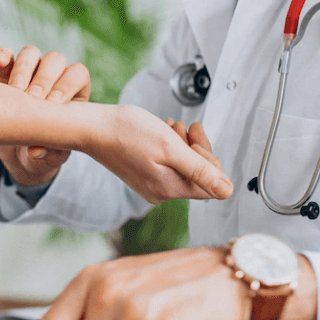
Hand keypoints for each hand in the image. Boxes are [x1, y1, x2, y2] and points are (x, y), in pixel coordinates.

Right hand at [0, 46, 90, 186]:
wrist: (17, 153)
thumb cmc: (42, 153)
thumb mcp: (49, 158)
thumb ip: (48, 154)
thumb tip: (35, 151)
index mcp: (74, 92)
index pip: (77, 74)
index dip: (67, 86)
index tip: (53, 106)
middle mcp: (53, 77)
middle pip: (54, 61)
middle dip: (44, 79)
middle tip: (33, 99)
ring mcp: (29, 72)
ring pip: (31, 53)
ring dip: (24, 68)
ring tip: (15, 90)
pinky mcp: (5, 74)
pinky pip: (5, 57)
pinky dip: (2, 56)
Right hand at [86, 105, 232, 202]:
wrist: (93, 128)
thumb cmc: (127, 133)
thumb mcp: (171, 148)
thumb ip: (201, 171)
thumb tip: (227, 191)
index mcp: (169, 189)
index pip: (210, 183)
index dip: (208, 156)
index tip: (195, 133)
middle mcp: (159, 192)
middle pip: (196, 175)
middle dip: (195, 148)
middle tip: (184, 127)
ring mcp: (149, 185)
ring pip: (182, 167)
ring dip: (182, 144)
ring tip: (170, 127)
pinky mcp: (142, 176)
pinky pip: (166, 164)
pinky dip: (168, 147)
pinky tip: (161, 132)